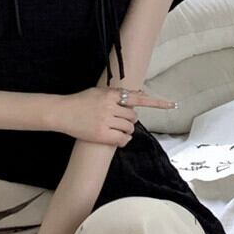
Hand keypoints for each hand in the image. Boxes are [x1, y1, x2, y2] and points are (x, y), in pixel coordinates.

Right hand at [48, 85, 176, 146]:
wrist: (62, 112)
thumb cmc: (80, 101)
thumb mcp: (98, 92)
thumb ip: (116, 94)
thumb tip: (137, 95)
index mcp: (110, 94)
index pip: (137, 98)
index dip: (156, 102)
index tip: (172, 105)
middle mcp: (110, 107)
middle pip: (133, 116)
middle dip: (129, 120)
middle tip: (118, 120)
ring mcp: (106, 121)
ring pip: (129, 129)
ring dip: (126, 131)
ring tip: (115, 129)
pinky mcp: (102, 135)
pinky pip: (122, 140)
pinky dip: (123, 140)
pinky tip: (117, 138)